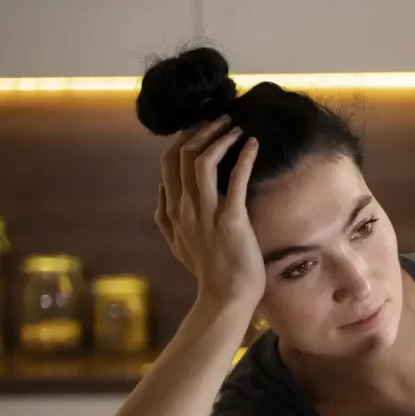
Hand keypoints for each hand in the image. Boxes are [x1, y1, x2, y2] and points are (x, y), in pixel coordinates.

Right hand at [155, 116, 264, 307]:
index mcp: (173, 210)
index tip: (200, 127)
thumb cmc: (208, 271)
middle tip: (220, 119)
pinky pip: (235, 179)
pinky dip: (244, 157)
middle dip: (200, 130)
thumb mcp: (176, 244)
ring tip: (235, 127)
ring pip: (202, 161)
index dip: (183, 139)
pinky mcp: (231, 219)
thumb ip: (164, 217)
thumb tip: (160, 190)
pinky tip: (252, 144)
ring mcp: (206, 213)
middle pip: (182, 155)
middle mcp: (186, 208)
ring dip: (219, 138)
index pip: (168, 163)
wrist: (226, 296)